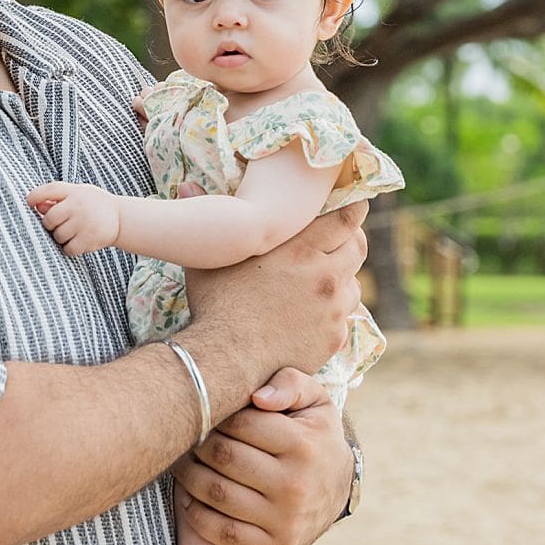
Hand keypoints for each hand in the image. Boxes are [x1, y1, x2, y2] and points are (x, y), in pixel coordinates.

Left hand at [27, 182, 121, 255]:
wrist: (122, 218)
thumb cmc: (93, 205)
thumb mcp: (79, 194)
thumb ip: (57, 199)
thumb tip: (35, 206)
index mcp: (75, 192)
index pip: (50, 190)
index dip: (35, 196)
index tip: (29, 202)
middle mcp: (79, 205)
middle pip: (49, 219)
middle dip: (50, 225)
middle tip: (61, 224)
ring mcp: (84, 223)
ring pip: (58, 236)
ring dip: (61, 238)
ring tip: (73, 233)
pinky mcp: (89, 239)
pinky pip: (68, 249)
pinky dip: (69, 249)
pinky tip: (77, 243)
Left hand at [172, 368, 353, 544]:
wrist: (339, 489)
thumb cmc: (315, 435)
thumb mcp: (315, 401)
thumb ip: (289, 383)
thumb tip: (256, 397)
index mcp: (304, 444)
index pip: (240, 423)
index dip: (216, 415)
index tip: (206, 413)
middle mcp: (296, 484)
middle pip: (223, 456)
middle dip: (197, 443)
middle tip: (186, 435)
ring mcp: (285, 519)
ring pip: (217, 493)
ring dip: (189, 475)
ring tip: (183, 462)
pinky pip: (222, 533)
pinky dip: (197, 514)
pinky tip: (191, 496)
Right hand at [185, 199, 368, 378]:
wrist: (225, 360)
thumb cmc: (215, 305)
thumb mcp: (211, 256)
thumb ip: (210, 219)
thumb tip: (186, 185)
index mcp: (301, 248)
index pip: (348, 216)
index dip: (354, 207)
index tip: (352, 204)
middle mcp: (326, 275)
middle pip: (358, 247)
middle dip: (351, 240)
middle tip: (337, 240)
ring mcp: (333, 309)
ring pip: (353, 284)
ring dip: (342, 279)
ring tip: (320, 282)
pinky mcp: (334, 338)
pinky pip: (344, 318)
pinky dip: (334, 313)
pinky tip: (312, 315)